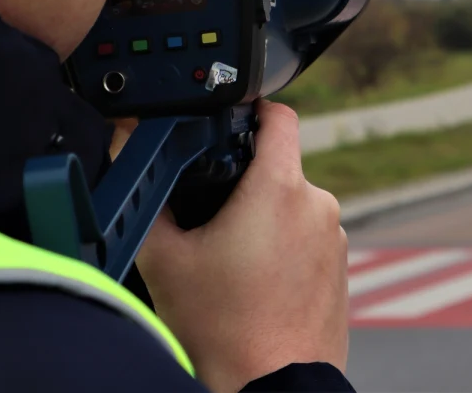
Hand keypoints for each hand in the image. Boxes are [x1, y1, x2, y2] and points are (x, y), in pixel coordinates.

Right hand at [130, 101, 348, 392]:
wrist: (270, 388)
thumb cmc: (224, 331)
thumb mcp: (165, 260)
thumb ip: (150, 200)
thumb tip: (130, 160)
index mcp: (280, 188)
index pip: (279, 115)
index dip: (252, 108)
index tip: (231, 117)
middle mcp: (317, 205)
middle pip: (277, 167)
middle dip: (243, 183)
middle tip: (208, 216)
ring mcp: (335, 238)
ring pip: (291, 207)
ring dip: (263, 220)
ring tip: (228, 261)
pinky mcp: (341, 269)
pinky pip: (308, 240)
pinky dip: (283, 250)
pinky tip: (254, 283)